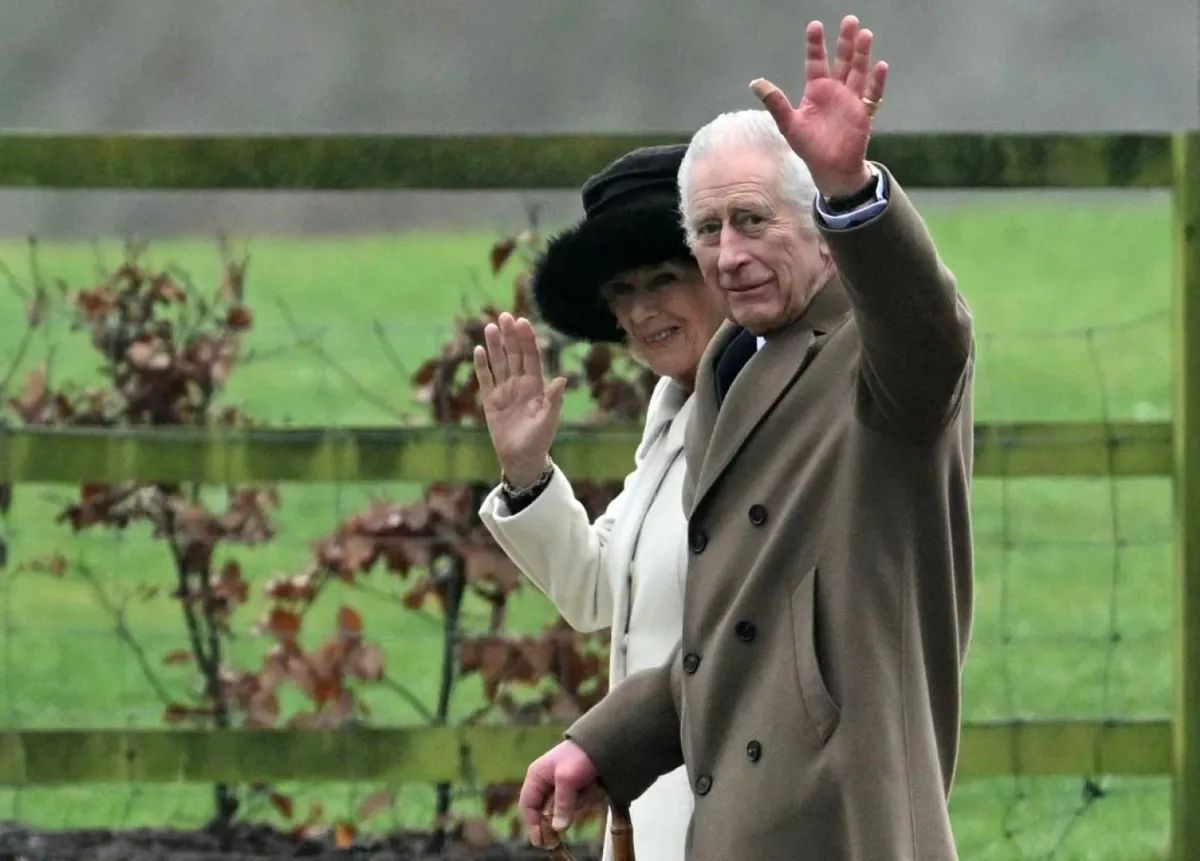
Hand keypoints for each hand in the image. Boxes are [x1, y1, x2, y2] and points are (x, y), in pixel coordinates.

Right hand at [472, 312, 566, 486]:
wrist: (521, 458)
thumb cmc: (539, 440)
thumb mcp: (548, 420)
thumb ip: (553, 400)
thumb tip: (562, 379)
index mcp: (536, 386)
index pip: (531, 357)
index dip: (527, 340)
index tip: (522, 322)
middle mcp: (520, 384)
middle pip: (514, 355)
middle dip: (510, 336)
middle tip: (504, 316)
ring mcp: (504, 390)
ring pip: (499, 362)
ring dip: (495, 345)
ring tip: (490, 326)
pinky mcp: (491, 400)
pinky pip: (485, 378)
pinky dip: (482, 365)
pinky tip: (478, 349)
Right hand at [518, 740, 601, 847]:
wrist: (605, 740)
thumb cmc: (580, 755)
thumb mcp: (567, 778)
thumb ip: (562, 803)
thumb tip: (558, 828)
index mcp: (537, 776)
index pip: (528, 805)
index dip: (532, 823)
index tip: (540, 840)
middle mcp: (547, 783)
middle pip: (547, 811)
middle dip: (561, 813)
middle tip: (569, 822)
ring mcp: (563, 787)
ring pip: (566, 808)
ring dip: (579, 802)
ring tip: (590, 787)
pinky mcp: (578, 789)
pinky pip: (580, 803)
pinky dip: (588, 798)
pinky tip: (595, 786)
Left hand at [750, 14, 887, 197]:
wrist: (830, 169)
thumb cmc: (810, 147)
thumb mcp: (789, 124)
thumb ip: (775, 103)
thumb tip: (755, 82)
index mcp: (816, 90)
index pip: (816, 61)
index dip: (815, 45)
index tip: (815, 25)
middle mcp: (835, 90)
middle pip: (841, 61)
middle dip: (845, 42)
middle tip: (849, 20)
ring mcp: (851, 100)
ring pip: (858, 72)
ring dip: (862, 55)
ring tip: (864, 35)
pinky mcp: (864, 113)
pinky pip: (872, 95)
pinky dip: (877, 82)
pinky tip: (880, 66)